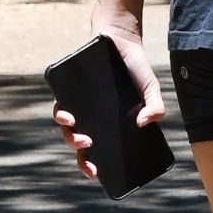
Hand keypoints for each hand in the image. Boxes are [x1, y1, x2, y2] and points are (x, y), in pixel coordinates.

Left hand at [52, 16, 167, 180]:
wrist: (120, 38)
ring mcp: (77, 104)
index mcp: (107, 123)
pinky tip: (67, 114)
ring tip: (80, 137)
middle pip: (79, 141)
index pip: (96, 150)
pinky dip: (60, 112)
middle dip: (80, 153)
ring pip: (66, 126)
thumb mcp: (150, 88)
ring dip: (69, 135)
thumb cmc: (134, 67)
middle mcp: (89, 116)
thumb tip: (143, 124)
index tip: (96, 173)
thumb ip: (154, 106)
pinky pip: (58, 105)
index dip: (92, 164)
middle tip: (89, 151)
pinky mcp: (67, 89)